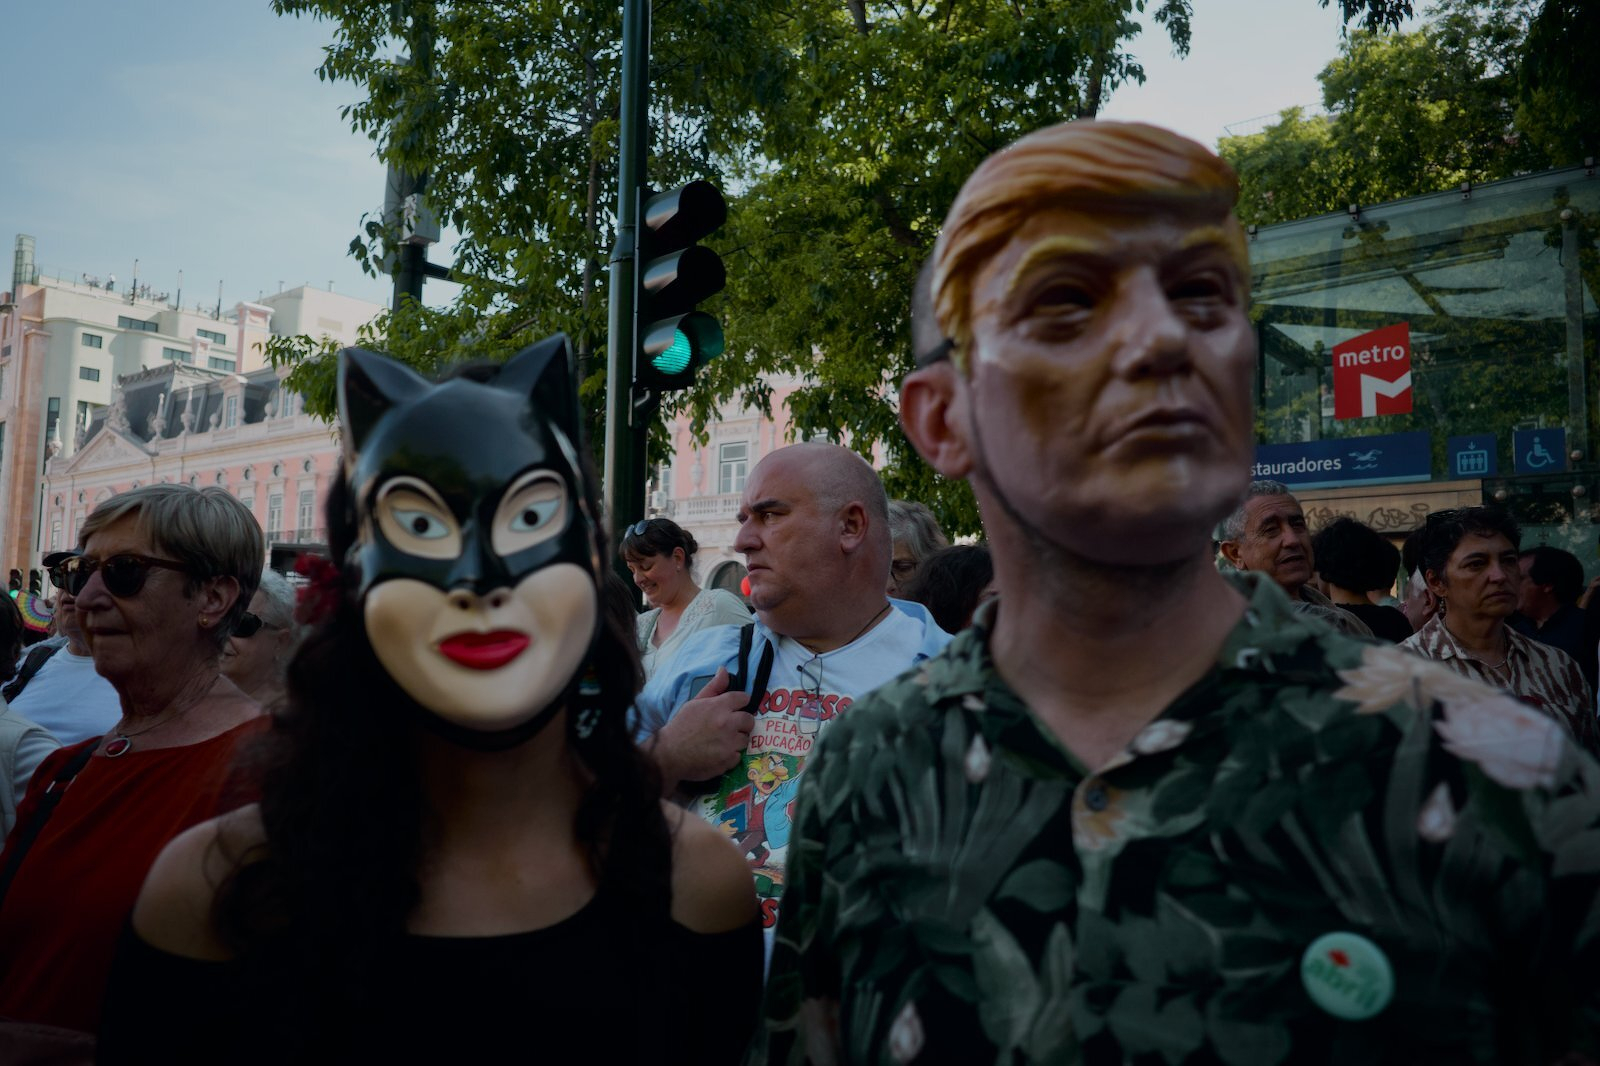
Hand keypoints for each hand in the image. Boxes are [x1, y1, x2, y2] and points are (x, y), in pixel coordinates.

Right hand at [651, 669, 755, 794]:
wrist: (670, 753)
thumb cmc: (681, 726)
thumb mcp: (695, 703)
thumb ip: (713, 687)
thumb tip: (724, 670)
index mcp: (719, 707)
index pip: (744, 698)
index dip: (740, 703)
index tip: (735, 708)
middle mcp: (727, 723)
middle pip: (749, 719)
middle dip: (742, 722)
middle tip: (730, 726)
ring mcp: (729, 743)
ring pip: (745, 739)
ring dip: (736, 740)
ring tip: (722, 741)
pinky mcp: (728, 760)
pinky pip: (738, 755)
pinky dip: (730, 755)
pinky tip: (718, 753)